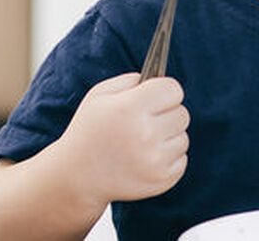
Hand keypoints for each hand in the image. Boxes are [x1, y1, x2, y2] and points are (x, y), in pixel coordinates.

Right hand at [57, 73, 189, 203]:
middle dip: (166, 115)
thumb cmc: (90, 130)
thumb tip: (160, 79)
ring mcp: (155, 160)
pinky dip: (168, 158)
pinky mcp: (162, 180)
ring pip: (183, 137)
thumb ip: (131, 81)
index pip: (173, 89)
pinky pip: (182, 159)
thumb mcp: (99, 96)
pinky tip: (146, 159)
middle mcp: (145, 134)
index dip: (164, 91)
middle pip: (182, 113)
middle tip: (146, 122)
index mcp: (130, 108)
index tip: (156, 97)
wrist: (76, 177)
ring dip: (168, 138)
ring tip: (143, 143)